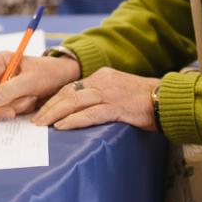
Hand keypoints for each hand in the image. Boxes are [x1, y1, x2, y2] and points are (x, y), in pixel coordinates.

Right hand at [0, 51, 80, 121]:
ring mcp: (1, 89)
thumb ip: (12, 89)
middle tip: (15, 109)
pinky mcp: (8, 101)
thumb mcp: (32, 79)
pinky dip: (17, 110)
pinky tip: (30, 103)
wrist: (63, 80)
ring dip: (13, 107)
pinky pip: (4, 112)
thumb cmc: (49, 72)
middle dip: (0, 104)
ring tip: (31, 99)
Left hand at [32, 68, 158, 130]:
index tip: (41, 110)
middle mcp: (102, 81)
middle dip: (48, 107)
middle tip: (35, 120)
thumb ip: (100, 96)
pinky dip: (73, 120)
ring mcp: (109, 93)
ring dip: (54, 113)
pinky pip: (90, 113)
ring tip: (41, 124)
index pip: (70, 87)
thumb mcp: (118, 90)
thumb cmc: (143, 99)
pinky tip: (61, 126)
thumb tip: (80, 109)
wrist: (166, 98)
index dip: (53, 99)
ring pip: (74, 101)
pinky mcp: (117, 107)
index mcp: (101, 76)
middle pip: (68, 92)